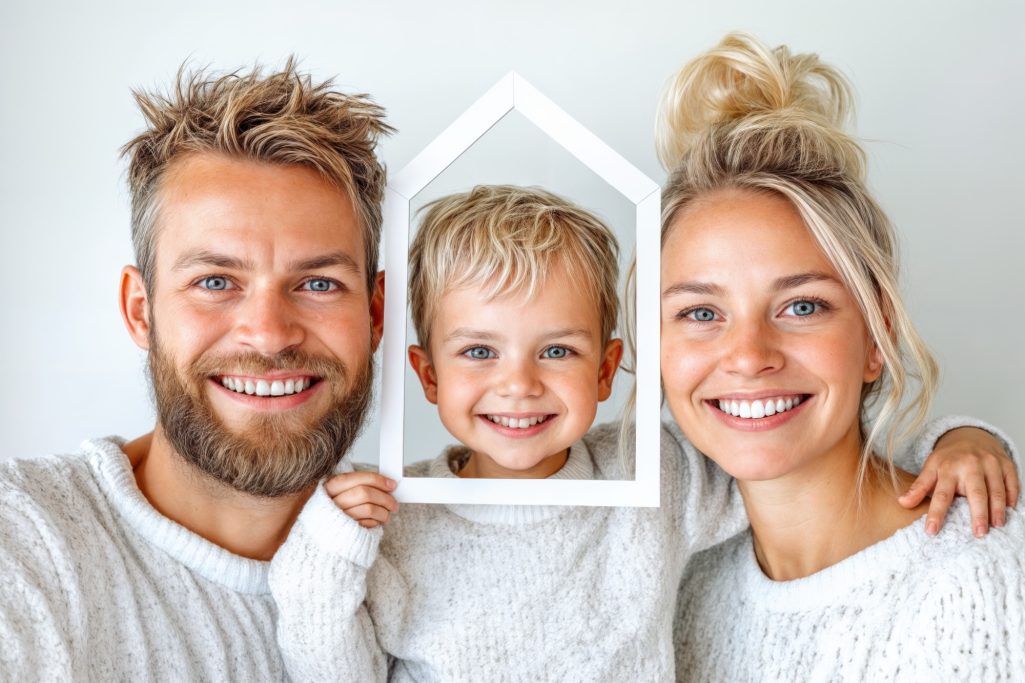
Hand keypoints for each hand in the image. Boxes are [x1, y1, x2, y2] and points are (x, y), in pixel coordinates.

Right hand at [325, 472, 398, 528]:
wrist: (325, 534)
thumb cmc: (338, 509)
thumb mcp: (344, 492)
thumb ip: (362, 485)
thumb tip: (388, 484)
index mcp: (331, 486)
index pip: (358, 479)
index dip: (378, 480)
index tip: (392, 484)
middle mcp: (332, 501)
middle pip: (365, 493)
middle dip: (384, 498)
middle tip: (394, 503)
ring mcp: (338, 518)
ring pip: (368, 509)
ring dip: (383, 512)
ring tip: (387, 515)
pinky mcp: (345, 532)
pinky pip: (366, 524)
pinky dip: (376, 523)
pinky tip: (376, 522)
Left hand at [899, 427, 1018, 536]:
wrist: (970, 436)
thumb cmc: (949, 459)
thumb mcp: (930, 469)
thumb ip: (919, 487)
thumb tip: (902, 503)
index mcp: (947, 468)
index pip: (941, 494)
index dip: (936, 513)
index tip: (932, 531)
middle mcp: (970, 465)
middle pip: (976, 493)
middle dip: (978, 514)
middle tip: (979, 534)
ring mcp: (990, 463)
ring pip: (996, 489)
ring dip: (998, 509)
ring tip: (997, 526)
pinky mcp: (1006, 464)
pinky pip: (1012, 482)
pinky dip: (1013, 497)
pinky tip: (1011, 511)